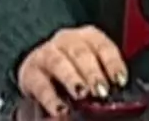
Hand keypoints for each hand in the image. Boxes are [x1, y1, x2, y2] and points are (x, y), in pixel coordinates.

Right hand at [14, 25, 129, 116]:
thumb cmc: (75, 71)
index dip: (112, 63)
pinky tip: (60, 110)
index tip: (120, 81)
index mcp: (88, 37)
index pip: (103, 45)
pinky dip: (51, 99)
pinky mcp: (29, 73)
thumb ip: (103, 80)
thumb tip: (118, 100)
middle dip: (92, 72)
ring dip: (72, 79)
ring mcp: (46, 54)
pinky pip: (40, 85)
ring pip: (59, 63)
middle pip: (80, 53)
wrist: (43, 72)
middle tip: (101, 91)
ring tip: (81, 95)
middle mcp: (66, 41)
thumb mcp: (91, 70)